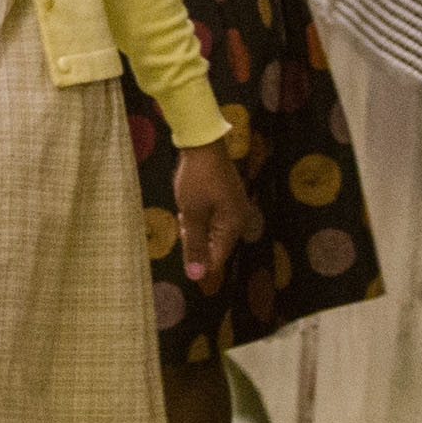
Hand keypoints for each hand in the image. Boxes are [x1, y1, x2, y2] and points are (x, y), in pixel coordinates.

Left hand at [172, 140, 263, 286]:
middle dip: (194, 239)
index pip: (217, 258)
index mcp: (234, 226)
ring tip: (186, 208)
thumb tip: (196, 276)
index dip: (198, 260)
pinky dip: (198, 216)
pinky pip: (212, 218)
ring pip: (211, 231)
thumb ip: (194, 245)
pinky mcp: (227, 199)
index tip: (182, 244)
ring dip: (194, 227)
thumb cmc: (196, 180)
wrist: (203, 145)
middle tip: (184, 217)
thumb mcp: (191, 214)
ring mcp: (234, 208)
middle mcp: (239, 220)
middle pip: (214, 245)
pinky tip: (190, 204)